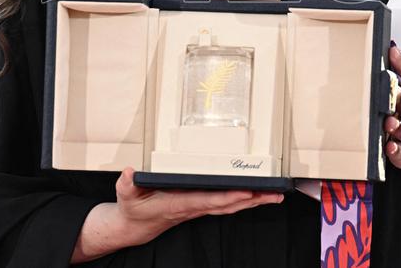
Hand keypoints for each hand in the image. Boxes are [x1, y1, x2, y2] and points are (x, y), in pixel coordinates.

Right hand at [114, 167, 282, 237]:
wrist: (135, 226)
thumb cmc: (133, 208)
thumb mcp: (126, 195)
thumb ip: (127, 185)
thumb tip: (129, 173)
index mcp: (178, 204)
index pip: (207, 200)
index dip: (227, 197)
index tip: (245, 190)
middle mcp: (193, 208)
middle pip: (227, 205)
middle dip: (251, 199)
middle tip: (273, 193)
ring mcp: (199, 208)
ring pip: (231, 206)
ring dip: (253, 201)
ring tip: (274, 195)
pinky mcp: (200, 206)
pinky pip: (227, 204)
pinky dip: (244, 200)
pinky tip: (257, 196)